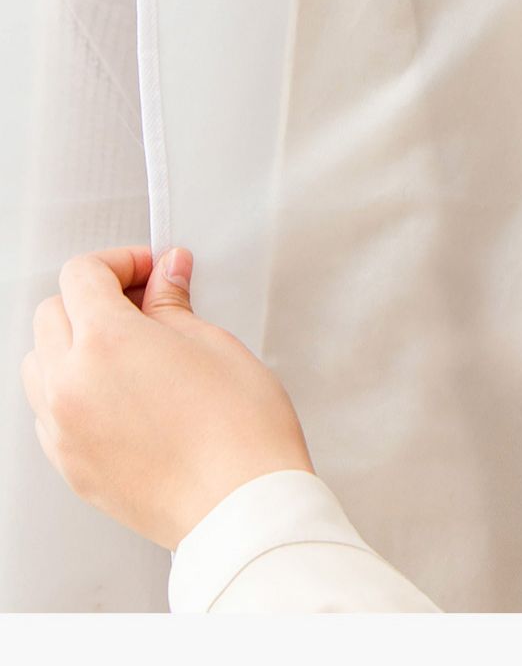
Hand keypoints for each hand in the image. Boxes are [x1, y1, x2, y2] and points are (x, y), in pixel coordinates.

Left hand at [22, 245, 312, 547]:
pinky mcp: (69, 466)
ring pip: (37, 363)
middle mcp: (69, 385)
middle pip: (51, 314)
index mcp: (105, 343)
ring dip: (71, 343)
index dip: (121, 261)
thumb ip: (172, 304)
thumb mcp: (211, 343)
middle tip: (143, 302)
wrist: (239, 505)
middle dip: (93, 298)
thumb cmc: (237, 429)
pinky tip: (117, 392)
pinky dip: (71, 389)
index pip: (81, 275)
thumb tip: (166, 274)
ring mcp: (63, 431)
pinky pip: (47, 411)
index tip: (150, 271)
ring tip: (124, 349)